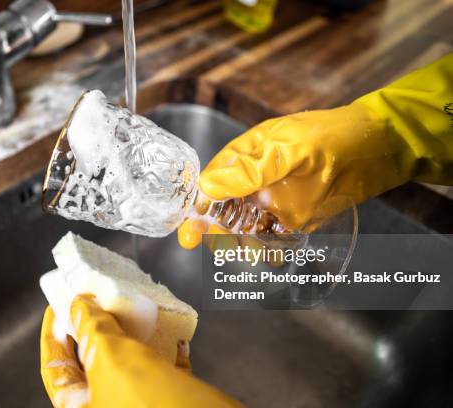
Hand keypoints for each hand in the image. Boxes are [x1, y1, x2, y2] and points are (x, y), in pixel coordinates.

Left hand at [40, 295, 242, 407]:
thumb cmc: (148, 401)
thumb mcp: (109, 357)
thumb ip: (91, 328)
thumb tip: (80, 305)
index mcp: (80, 407)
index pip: (54, 368)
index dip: (53, 334)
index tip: (58, 305)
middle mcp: (106, 406)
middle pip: (91, 361)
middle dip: (96, 327)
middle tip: (97, 299)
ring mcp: (137, 402)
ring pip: (129, 362)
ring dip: (133, 333)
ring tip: (134, 308)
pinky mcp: (168, 398)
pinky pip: (163, 368)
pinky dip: (167, 348)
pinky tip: (174, 332)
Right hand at [178, 104, 408, 248]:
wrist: (380, 148)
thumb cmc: (333, 137)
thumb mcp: (289, 149)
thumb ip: (251, 170)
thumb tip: (207, 187)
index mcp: (246, 156)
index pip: (212, 182)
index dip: (198, 204)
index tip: (190, 227)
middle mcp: (254, 181)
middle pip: (222, 209)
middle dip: (211, 228)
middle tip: (204, 244)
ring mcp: (273, 201)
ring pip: (244, 227)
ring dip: (239, 242)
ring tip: (245, 251)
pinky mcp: (293, 219)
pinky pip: (271, 238)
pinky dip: (267, 250)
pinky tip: (270, 256)